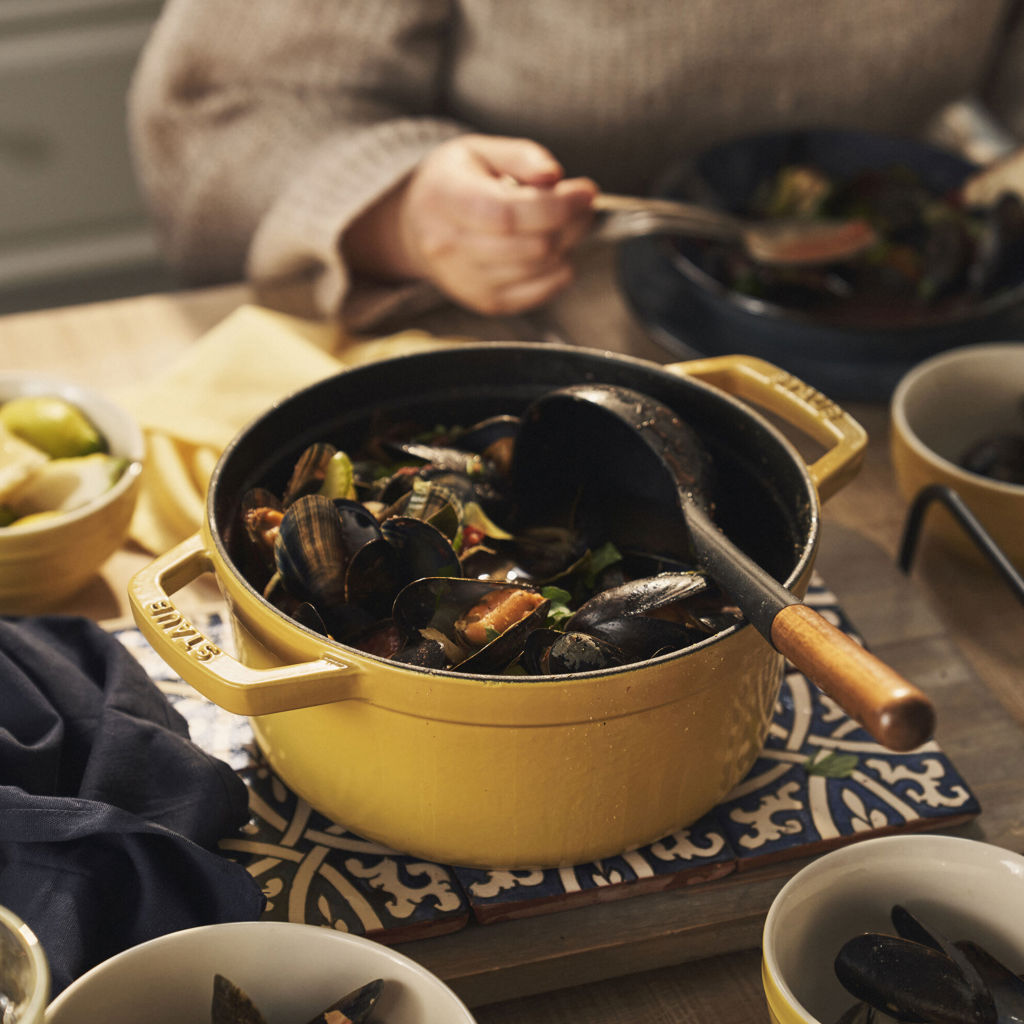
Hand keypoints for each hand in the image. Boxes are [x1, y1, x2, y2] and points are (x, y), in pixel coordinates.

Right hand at [344, 134, 597, 314]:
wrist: (415, 225)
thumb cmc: (454, 182)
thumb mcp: (480, 150)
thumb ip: (521, 156)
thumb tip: (553, 176)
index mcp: (446, 200)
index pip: (508, 214)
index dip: (556, 205)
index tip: (586, 191)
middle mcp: (450, 247)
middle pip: (530, 246)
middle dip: (570, 223)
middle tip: (582, 205)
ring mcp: (466, 281)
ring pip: (539, 270)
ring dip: (568, 245)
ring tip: (568, 223)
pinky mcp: (484, 302)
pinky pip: (538, 294)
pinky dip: (559, 273)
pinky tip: (555, 252)